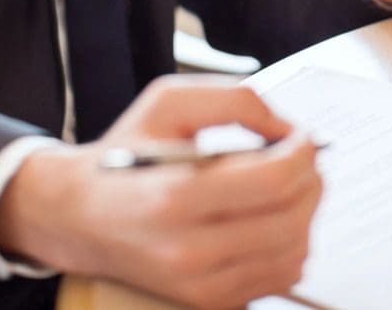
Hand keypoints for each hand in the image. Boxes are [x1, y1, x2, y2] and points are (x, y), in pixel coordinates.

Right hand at [0, 78, 321, 307]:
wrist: (79, 216)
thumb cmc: (126, 155)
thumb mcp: (168, 102)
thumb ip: (235, 100)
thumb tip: (287, 128)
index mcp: (175, 195)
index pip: (273, 181)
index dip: (303, 153)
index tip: (303, 137)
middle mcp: (188, 249)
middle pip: (291, 218)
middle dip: (312, 179)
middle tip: (304, 158)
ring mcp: (200, 284)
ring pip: (294, 252)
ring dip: (306, 212)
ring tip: (289, 186)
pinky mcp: (210, 301)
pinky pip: (281, 276)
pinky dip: (292, 244)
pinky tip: (273, 218)